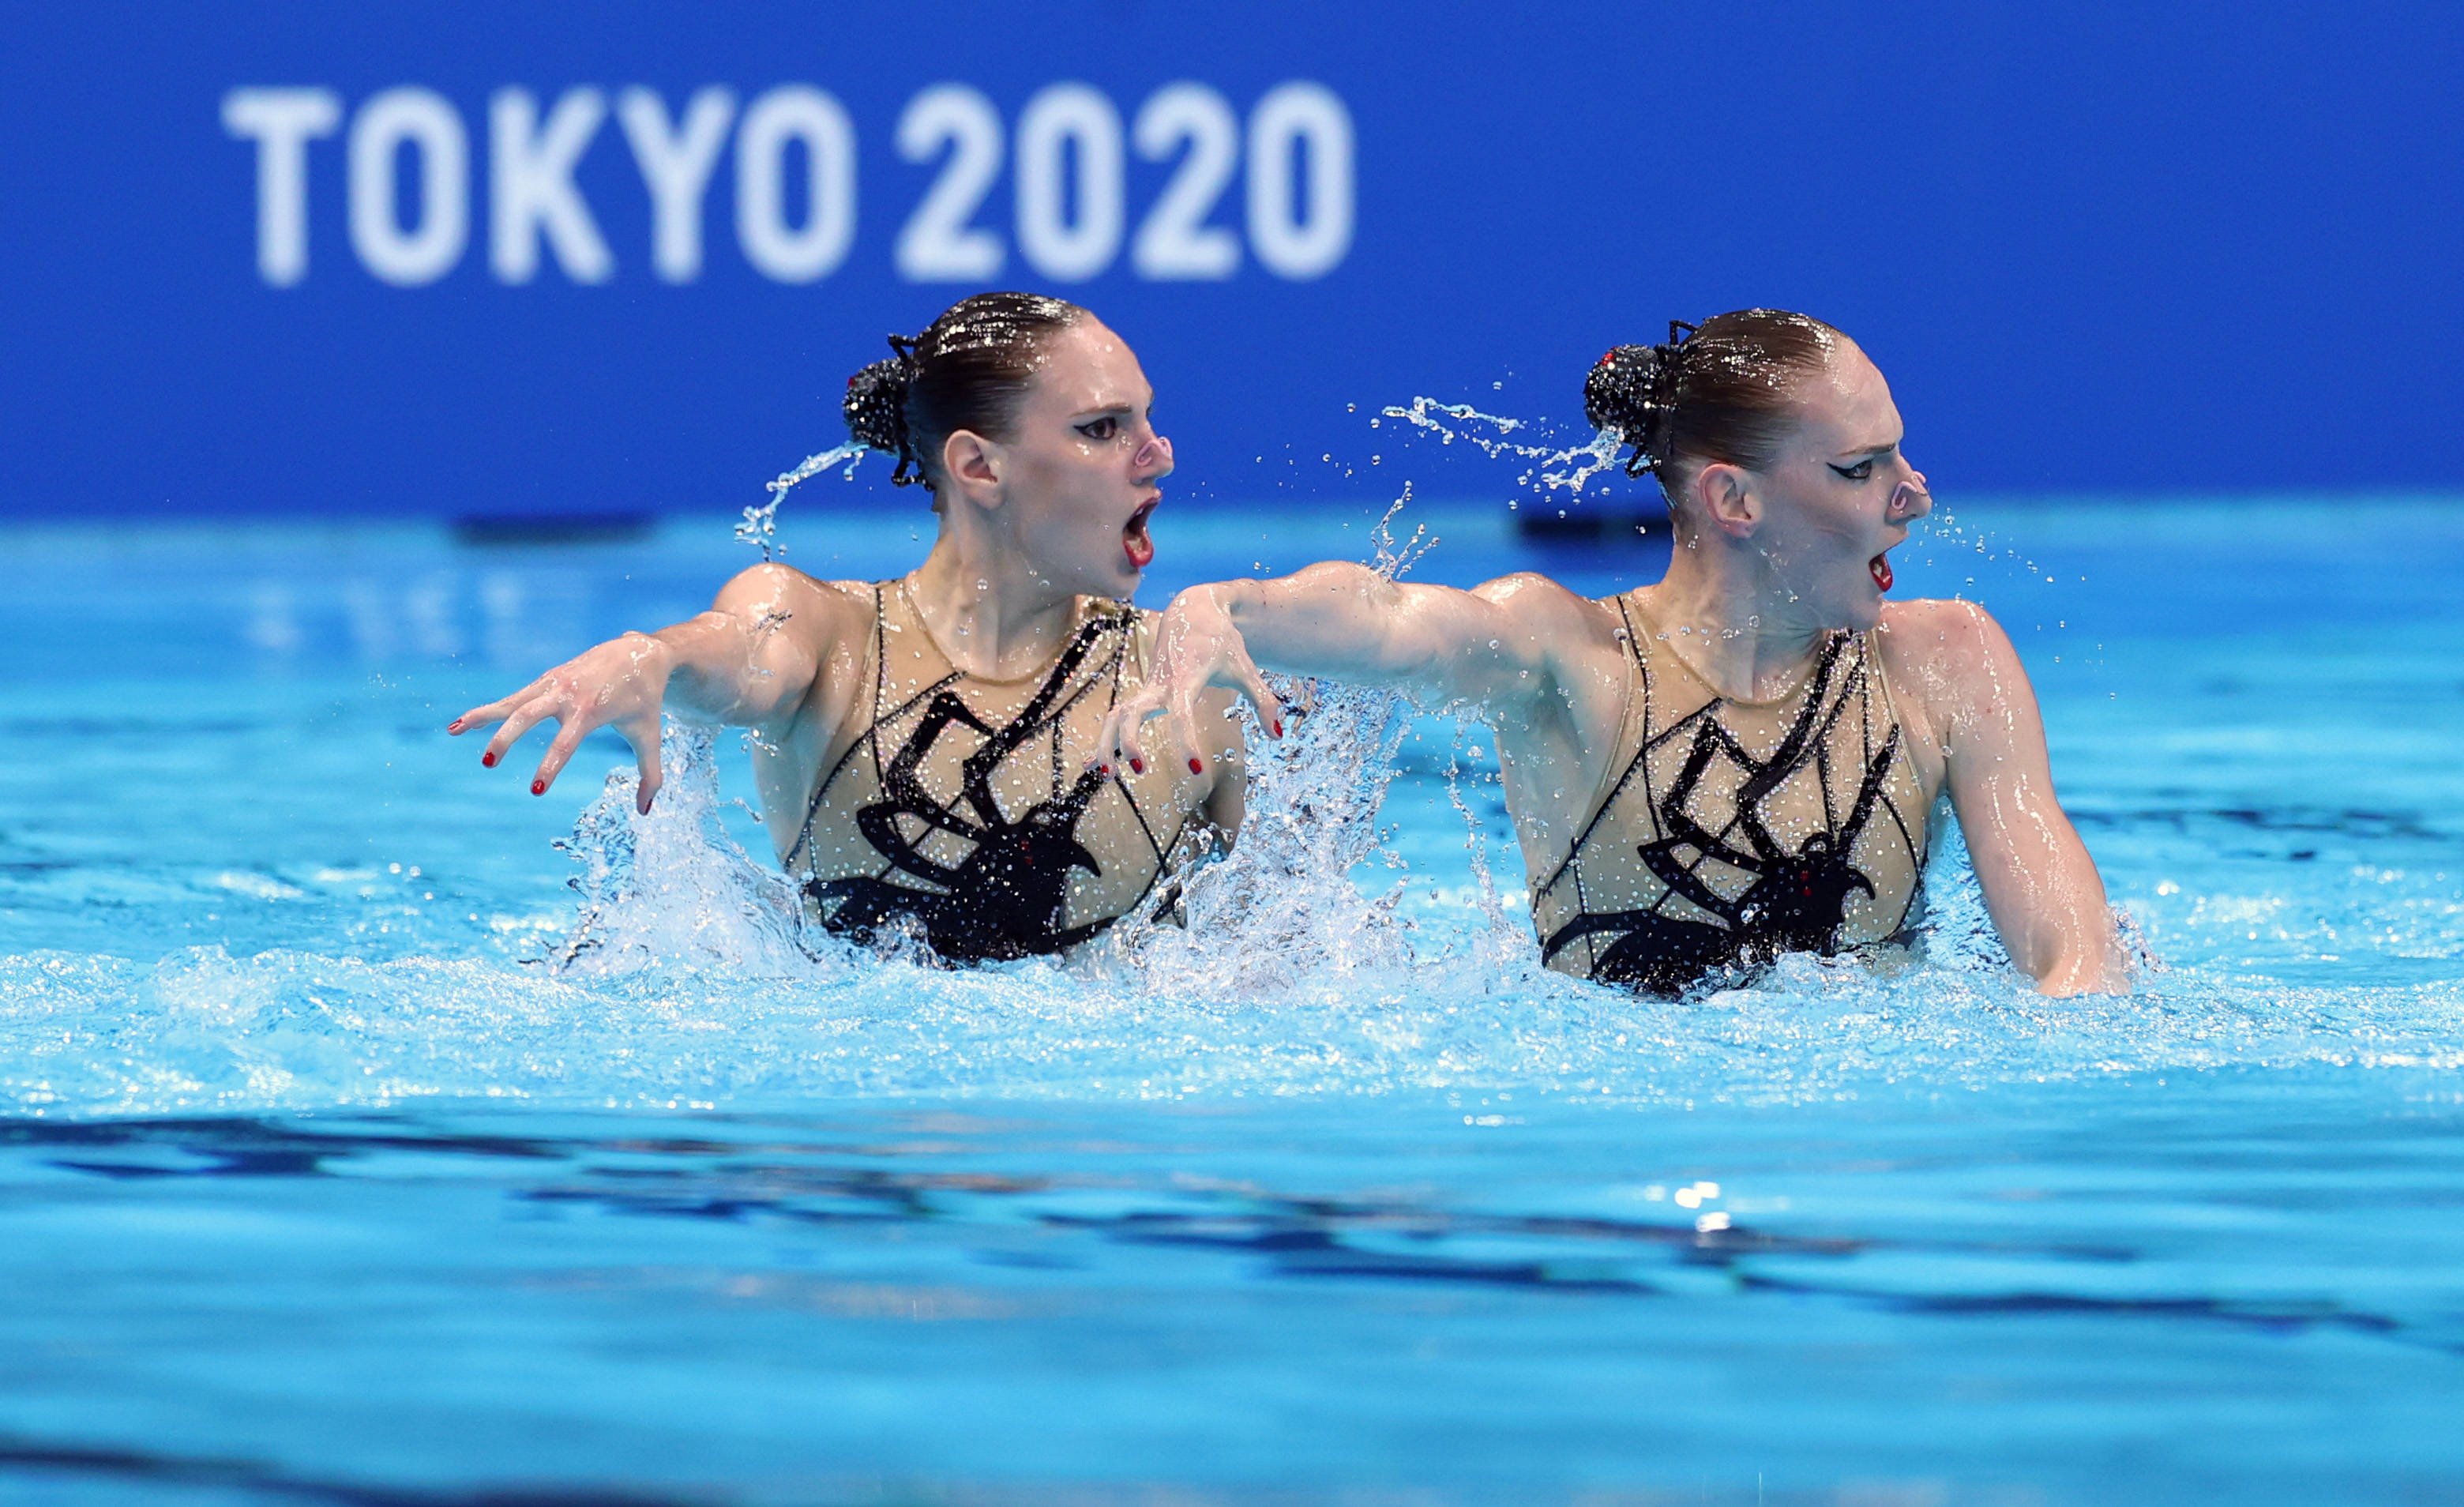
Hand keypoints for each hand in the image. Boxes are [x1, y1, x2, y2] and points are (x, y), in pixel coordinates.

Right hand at [449, 632, 673, 812]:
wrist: (641, 652)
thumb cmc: (646, 699)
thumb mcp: (650, 736)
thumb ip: (650, 774)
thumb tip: (644, 812)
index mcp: (592, 710)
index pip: (566, 742)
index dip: (550, 766)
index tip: (535, 791)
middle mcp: (568, 694)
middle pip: (529, 716)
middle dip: (507, 738)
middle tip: (488, 763)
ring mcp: (554, 684)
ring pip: (512, 702)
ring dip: (482, 716)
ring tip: (451, 731)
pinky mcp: (546, 679)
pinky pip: (512, 697)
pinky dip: (488, 709)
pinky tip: (461, 724)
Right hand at [1091, 585, 1283, 779]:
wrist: (1192, 608)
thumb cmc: (1222, 640)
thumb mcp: (1246, 667)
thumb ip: (1263, 701)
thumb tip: (1278, 736)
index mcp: (1185, 677)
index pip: (1181, 713)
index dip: (1187, 741)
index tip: (1196, 768)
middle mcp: (1160, 683)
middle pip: (1132, 712)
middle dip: (1130, 740)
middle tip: (1140, 770)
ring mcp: (1147, 686)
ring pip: (1116, 715)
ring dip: (1107, 744)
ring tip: (1105, 776)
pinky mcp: (1143, 690)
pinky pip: (1118, 715)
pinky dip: (1107, 739)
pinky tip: (1095, 765)